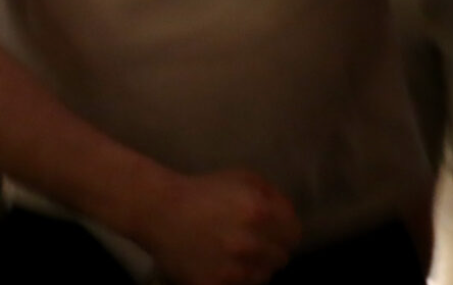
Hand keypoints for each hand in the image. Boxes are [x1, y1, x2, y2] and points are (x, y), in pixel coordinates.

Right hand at [134, 170, 299, 284]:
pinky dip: (233, 278)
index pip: (294, 234)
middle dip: (268, 249)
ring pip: (262, 276)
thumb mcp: (241, 179)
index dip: (284, 232)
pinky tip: (219, 263)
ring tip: (232, 253)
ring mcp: (234, 269)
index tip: (272, 231)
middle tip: (248, 241)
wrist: (158, 210)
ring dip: (253, 266)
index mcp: (261, 212)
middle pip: (281, 258)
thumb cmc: (202, 191)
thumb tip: (289, 216)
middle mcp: (251, 243)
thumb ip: (273, 196)